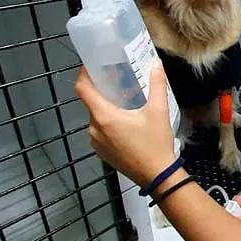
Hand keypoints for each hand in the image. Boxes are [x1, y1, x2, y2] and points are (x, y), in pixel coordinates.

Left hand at [74, 61, 175, 187]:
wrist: (158, 176)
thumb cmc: (156, 144)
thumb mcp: (159, 111)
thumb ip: (157, 85)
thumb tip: (156, 64)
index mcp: (104, 116)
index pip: (82, 88)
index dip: (83, 73)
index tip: (91, 65)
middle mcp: (94, 129)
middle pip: (91, 103)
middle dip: (102, 91)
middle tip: (118, 81)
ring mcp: (96, 142)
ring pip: (97, 118)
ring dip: (107, 108)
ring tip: (125, 102)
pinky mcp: (102, 153)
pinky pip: (100, 132)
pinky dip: (109, 124)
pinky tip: (126, 123)